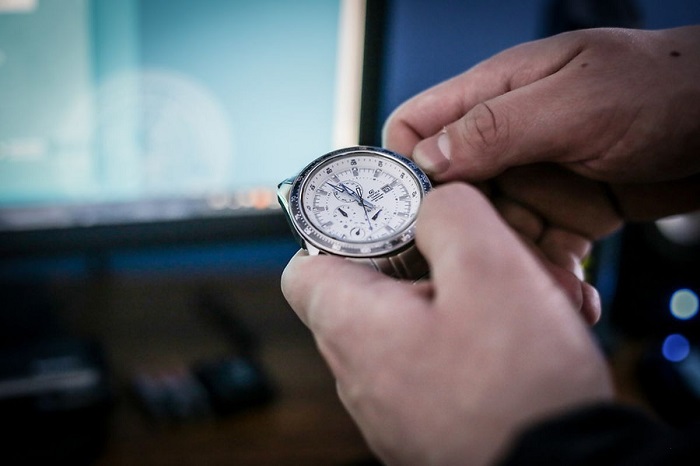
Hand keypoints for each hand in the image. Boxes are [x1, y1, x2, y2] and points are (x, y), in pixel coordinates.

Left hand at [282, 183, 612, 465]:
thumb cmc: (520, 388)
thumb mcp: (491, 268)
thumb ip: (451, 215)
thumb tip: (433, 205)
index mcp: (354, 328)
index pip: (304, 264)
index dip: (342, 228)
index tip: (388, 215)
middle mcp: (359, 374)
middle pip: (364, 290)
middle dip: (415, 259)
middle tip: (466, 251)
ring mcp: (389, 405)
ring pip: (404, 326)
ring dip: (448, 299)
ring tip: (502, 297)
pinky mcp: (421, 424)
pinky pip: (427, 363)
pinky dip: (460, 339)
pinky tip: (508, 340)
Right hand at [383, 26, 699, 321]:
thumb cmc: (669, 87)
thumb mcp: (579, 100)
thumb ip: (497, 126)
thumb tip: (425, 156)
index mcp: (498, 94)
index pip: (417, 128)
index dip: (405, 171)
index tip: (416, 216)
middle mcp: (509, 138)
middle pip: (455, 195)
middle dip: (473, 237)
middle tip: (497, 272)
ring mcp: (539, 177)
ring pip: (498, 232)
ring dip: (521, 267)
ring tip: (558, 294)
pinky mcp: (569, 210)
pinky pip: (542, 249)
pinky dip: (555, 276)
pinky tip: (577, 297)